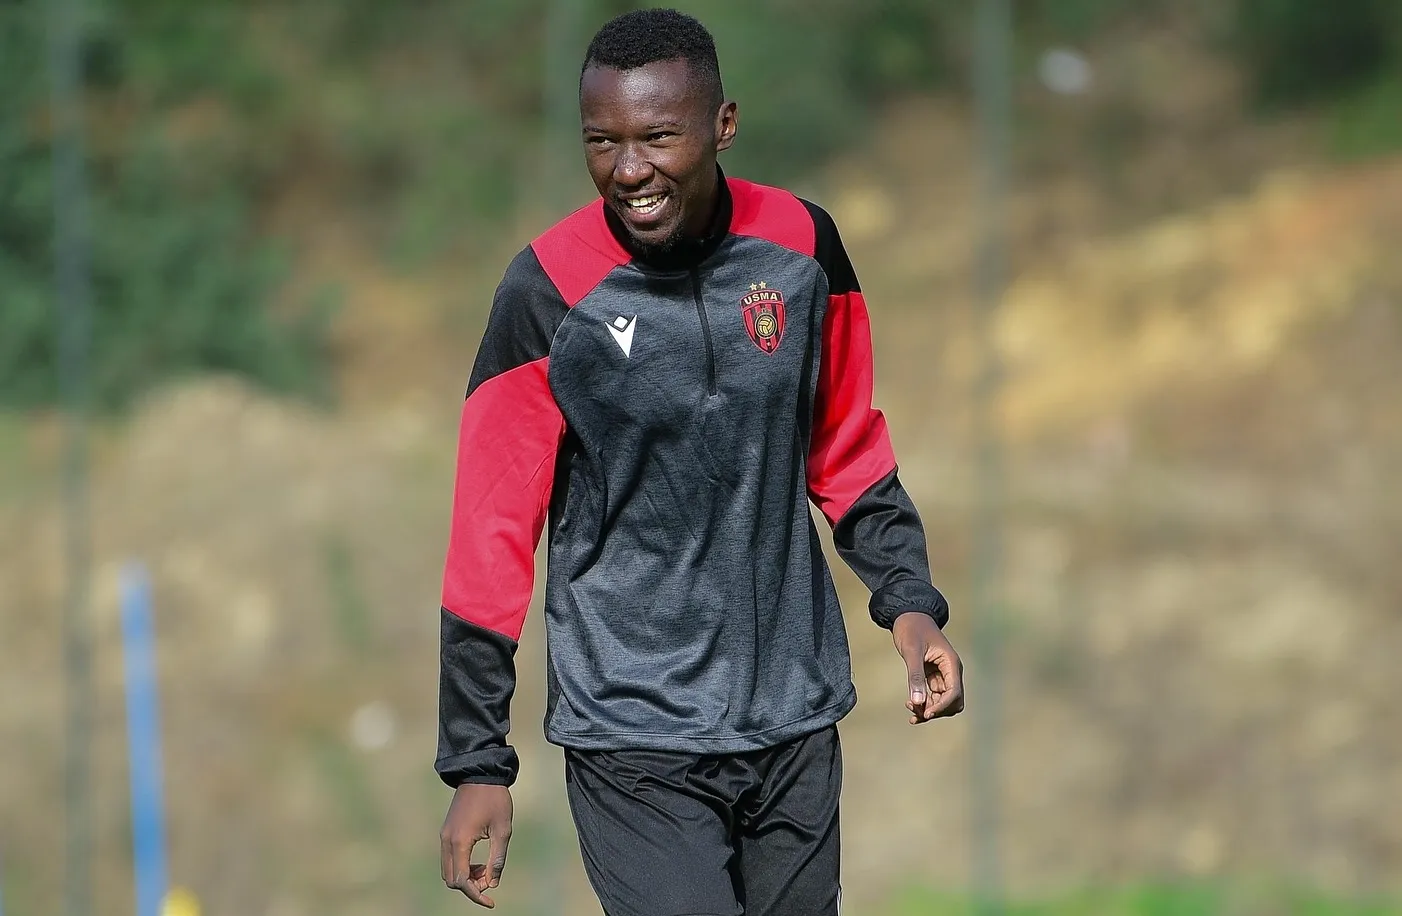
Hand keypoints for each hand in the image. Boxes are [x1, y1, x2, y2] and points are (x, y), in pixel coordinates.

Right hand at [440, 783, 513, 907]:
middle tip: (490, 878)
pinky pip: (449, 859)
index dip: (475, 895)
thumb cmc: (495, 800)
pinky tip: (479, 859)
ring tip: (487, 867)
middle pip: (451, 880)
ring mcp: (444, 836)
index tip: (490, 901)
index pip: (461, 881)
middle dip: (470, 886)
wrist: (480, 774)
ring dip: (466, 876)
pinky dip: (462, 866)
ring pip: (448, 870)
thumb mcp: (503, 830)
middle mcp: (447, 841)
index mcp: (460, 842)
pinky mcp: (446, 832)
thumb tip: (492, 883)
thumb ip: (497, 859)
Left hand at [891, 612, 964, 723]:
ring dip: (930, 709)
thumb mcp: (911, 651)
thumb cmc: (911, 630)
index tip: (925, 713)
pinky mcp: (934, 676)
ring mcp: (943, 675)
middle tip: (915, 710)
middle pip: (953, 701)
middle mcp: (951, 671)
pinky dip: (925, 703)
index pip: (954, 693)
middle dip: (937, 709)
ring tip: (909, 706)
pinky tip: (911, 705)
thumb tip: (917, 702)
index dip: (941, 706)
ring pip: (944, 701)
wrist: (908, 616)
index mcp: (951, 663)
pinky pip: (934, 696)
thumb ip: (915, 675)